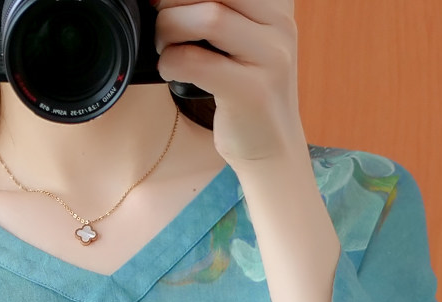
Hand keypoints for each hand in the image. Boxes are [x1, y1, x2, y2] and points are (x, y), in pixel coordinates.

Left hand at [153, 0, 306, 166]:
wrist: (273, 147)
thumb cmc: (246, 92)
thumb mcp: (243, 42)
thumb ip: (221, 15)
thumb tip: (165, 2)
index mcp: (276, 6)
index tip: (163, 3)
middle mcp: (279, 25)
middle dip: (174, 2)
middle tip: (161, 24)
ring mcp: (270, 57)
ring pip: (208, 18)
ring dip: (169, 29)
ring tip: (165, 47)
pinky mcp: (252, 91)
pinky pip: (196, 61)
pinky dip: (170, 62)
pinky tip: (170, 71)